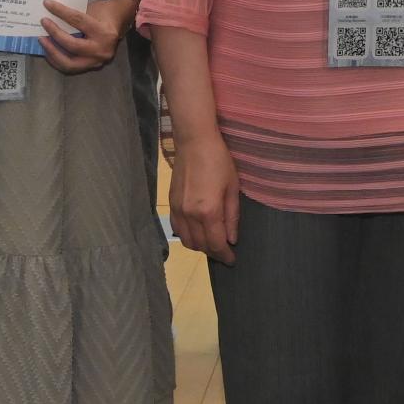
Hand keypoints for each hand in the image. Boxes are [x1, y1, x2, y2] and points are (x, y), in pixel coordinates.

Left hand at [39, 0, 135, 71]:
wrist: (120, 23)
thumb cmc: (105, 13)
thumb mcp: (92, 9)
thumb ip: (74, 15)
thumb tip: (51, 14)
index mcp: (103, 31)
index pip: (78, 21)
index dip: (60, 12)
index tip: (47, 4)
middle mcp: (101, 49)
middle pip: (72, 45)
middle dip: (55, 33)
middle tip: (43, 22)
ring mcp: (97, 61)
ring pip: (69, 63)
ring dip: (52, 51)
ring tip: (42, 40)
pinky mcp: (92, 67)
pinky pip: (70, 67)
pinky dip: (57, 60)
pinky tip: (49, 51)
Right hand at [172, 131, 242, 263]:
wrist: (194, 142)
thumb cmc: (219, 162)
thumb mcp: (232, 188)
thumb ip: (232, 216)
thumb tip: (232, 239)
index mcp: (208, 211)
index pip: (216, 243)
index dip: (225, 255)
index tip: (232, 260)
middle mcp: (190, 215)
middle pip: (201, 246)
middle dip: (213, 252)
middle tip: (224, 251)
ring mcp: (178, 210)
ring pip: (187, 241)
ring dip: (200, 246)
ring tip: (212, 242)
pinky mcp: (171, 204)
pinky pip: (177, 229)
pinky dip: (187, 236)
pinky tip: (197, 232)